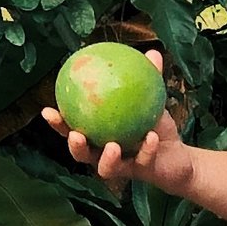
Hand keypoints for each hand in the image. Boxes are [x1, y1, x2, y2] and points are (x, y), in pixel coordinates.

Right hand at [45, 51, 199, 197]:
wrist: (179, 156)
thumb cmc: (157, 126)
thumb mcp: (152, 100)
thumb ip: (149, 79)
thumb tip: (151, 52)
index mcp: (99, 136)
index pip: (72, 130)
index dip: (58, 124)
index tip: (47, 110)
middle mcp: (105, 154)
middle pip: (82, 154)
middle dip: (74, 146)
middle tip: (74, 134)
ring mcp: (122, 166)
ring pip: (106, 168)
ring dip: (106, 159)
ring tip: (111, 146)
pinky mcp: (142, 173)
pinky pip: (142, 161)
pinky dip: (147, 149)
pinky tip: (150, 137)